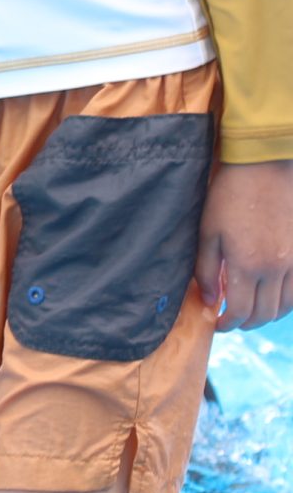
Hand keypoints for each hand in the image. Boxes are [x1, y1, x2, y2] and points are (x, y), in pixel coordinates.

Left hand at [198, 158, 292, 331]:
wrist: (265, 168)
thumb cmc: (229, 196)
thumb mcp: (208, 232)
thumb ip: (207, 269)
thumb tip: (208, 300)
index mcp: (246, 266)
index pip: (239, 311)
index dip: (227, 323)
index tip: (217, 323)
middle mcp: (274, 270)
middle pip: (264, 314)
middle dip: (245, 323)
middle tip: (231, 320)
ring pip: (285, 307)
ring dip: (266, 315)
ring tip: (250, 311)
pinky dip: (287, 303)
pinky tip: (273, 297)